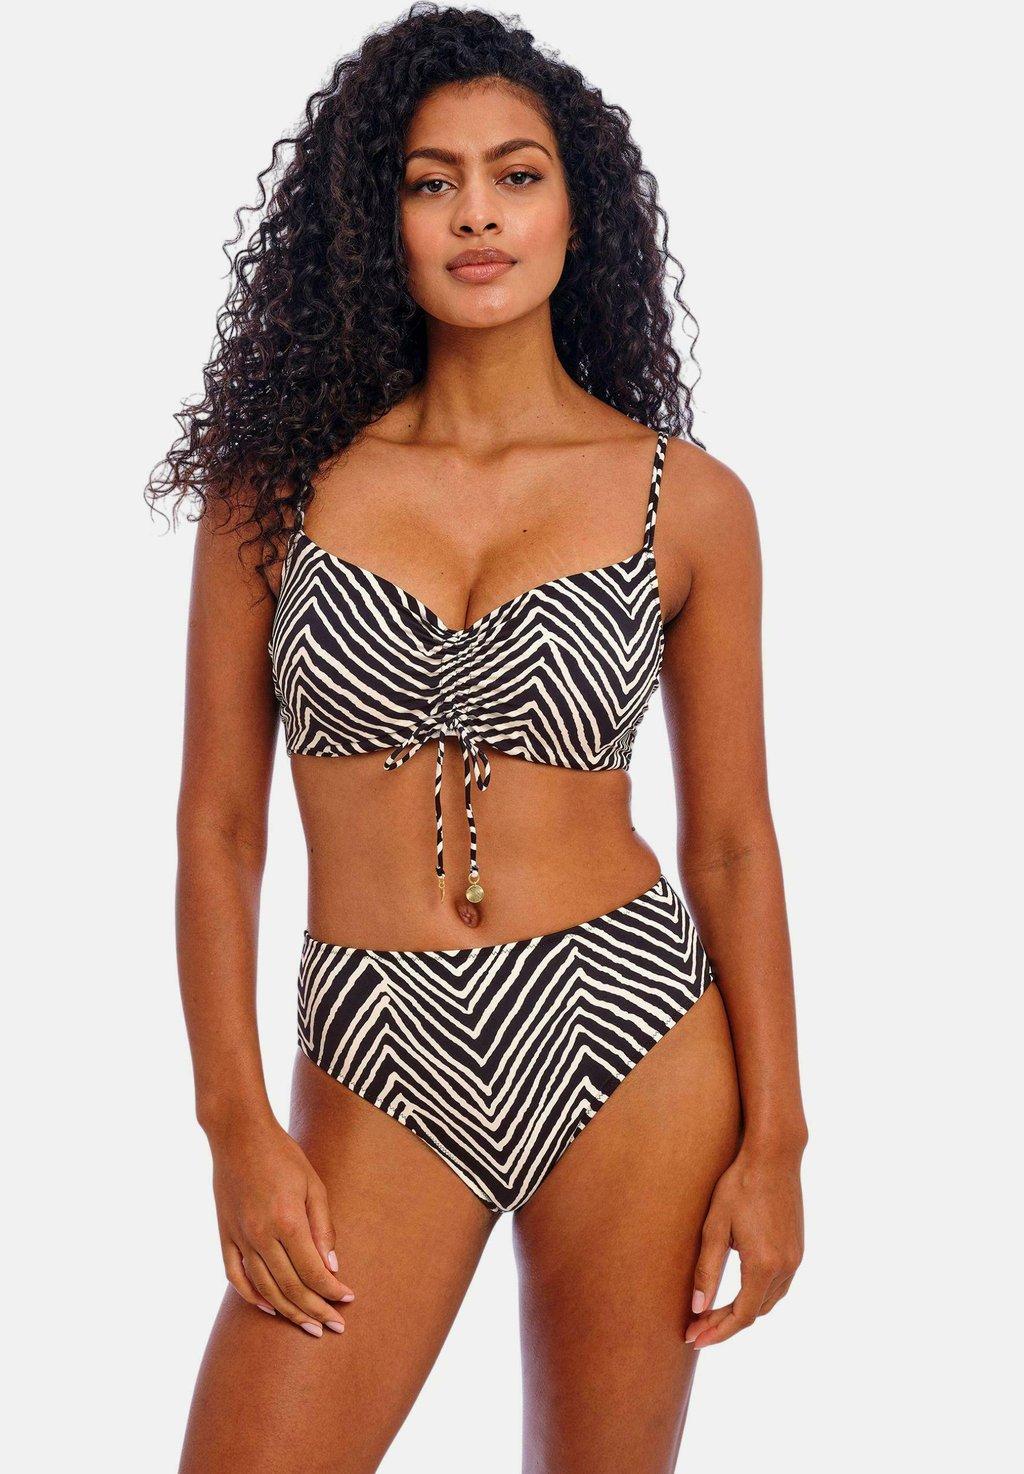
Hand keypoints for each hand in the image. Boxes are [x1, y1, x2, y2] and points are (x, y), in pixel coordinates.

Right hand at [208, 1113, 355, 1336]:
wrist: (239, 1135)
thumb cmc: (283, 1155)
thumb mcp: (313, 1184)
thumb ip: (323, 1227)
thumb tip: (333, 1267)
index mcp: (287, 1221)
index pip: (313, 1271)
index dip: (332, 1291)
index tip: (348, 1301)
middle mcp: (260, 1235)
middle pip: (290, 1287)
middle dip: (315, 1310)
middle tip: (334, 1326)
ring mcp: (239, 1238)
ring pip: (264, 1289)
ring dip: (288, 1311)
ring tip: (308, 1326)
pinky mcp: (224, 1236)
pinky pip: (236, 1276)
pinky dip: (252, 1297)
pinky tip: (269, 1308)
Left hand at [685, 1140, 804, 1348]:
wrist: (774, 1156)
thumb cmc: (739, 1185)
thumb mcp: (715, 1226)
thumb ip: (707, 1269)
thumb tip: (697, 1308)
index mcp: (763, 1265)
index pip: (741, 1316)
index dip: (717, 1331)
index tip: (693, 1338)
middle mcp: (785, 1267)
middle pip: (755, 1312)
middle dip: (724, 1324)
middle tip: (695, 1326)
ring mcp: (795, 1259)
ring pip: (769, 1301)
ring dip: (742, 1311)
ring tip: (712, 1313)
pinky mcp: (797, 1249)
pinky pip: (779, 1285)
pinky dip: (757, 1295)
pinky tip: (739, 1291)